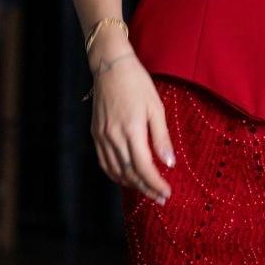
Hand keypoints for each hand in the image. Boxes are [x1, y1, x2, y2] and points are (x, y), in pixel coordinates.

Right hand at [90, 50, 175, 204]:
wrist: (110, 66)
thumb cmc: (137, 84)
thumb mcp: (156, 107)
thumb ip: (161, 137)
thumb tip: (169, 164)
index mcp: (132, 130)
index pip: (144, 167)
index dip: (155, 184)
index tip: (167, 193)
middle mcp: (113, 137)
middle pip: (130, 173)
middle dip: (146, 189)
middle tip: (160, 198)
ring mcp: (102, 137)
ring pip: (116, 171)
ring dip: (132, 185)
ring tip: (147, 190)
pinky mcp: (95, 134)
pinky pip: (104, 162)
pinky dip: (116, 174)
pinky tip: (126, 177)